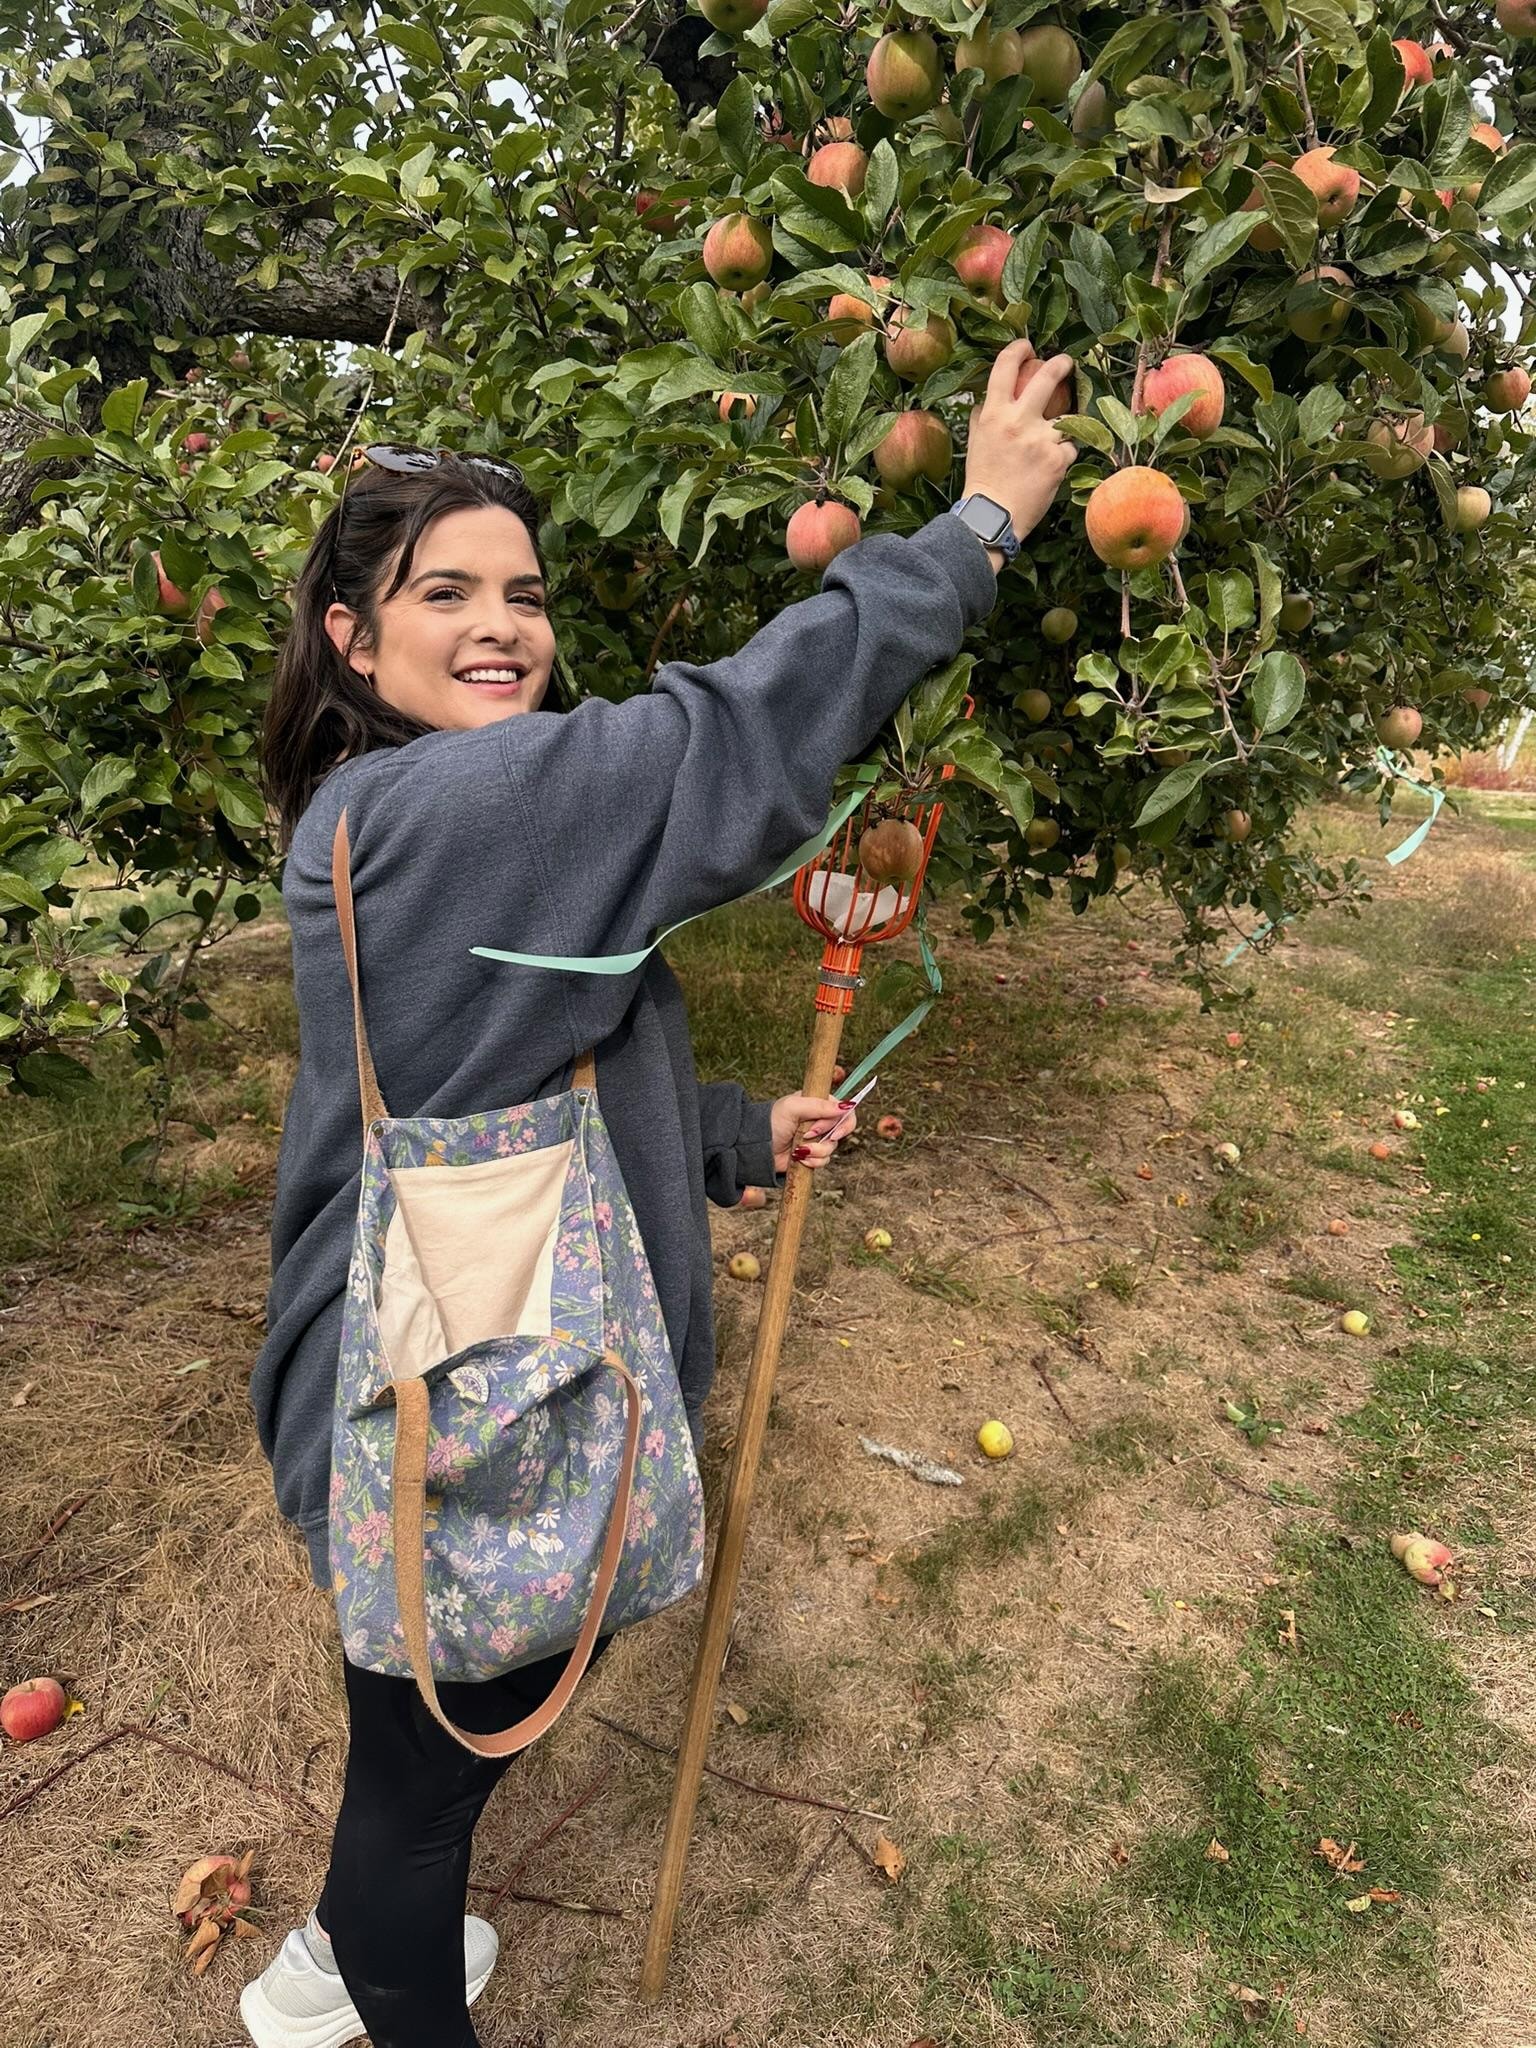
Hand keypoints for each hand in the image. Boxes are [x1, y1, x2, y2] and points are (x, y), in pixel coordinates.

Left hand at [770, 1093, 854, 1175]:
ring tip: (799, 1149)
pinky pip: (824, 1160)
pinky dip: (813, 1161)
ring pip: (832, 1148)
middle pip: (841, 1131)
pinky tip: (799, 1157)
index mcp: (818, 1104)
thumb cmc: (771, 1122)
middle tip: (807, 1136)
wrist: (757, 1147)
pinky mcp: (812, 1154)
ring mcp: (817, 1138)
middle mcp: (820, 1120)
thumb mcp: (793, 1107)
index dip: (842, 1123)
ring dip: (816, 1151)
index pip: (845, 1112)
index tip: (833, 1132)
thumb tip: (847, 1106)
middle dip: (825, 1138)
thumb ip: (820, 1106)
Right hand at [962, 339, 1076, 550]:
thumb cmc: (982, 481)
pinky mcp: (1058, 460)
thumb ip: (981, 418)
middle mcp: (1018, 421)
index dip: (1018, 349)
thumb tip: (985, 400)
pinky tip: (1051, 468)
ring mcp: (1041, 440)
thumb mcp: (974, 443)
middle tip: (1067, 363)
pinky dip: (1063, 455)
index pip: (1005, 367)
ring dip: (1063, 426)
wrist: (993, 516)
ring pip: (1066, 418)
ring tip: (1053, 440)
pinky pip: (1070, 448)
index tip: (1028, 346)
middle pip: (1047, 377)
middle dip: (1061, 364)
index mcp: (994, 414)